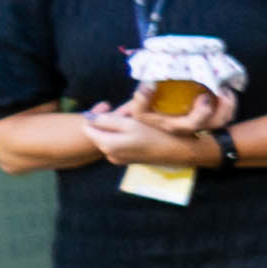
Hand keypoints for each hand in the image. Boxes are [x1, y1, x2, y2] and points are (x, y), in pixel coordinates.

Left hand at [81, 102, 215, 172]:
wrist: (179, 151)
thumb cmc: (156, 134)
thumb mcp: (131, 122)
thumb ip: (108, 120)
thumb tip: (91, 118)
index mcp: (107, 144)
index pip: (87, 128)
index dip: (95, 116)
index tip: (109, 108)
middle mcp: (109, 154)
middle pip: (97, 133)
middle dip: (106, 122)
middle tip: (125, 113)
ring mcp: (118, 159)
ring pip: (108, 138)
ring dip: (115, 129)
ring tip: (133, 121)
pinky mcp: (127, 160)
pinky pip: (117, 144)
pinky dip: (122, 136)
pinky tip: (137, 132)